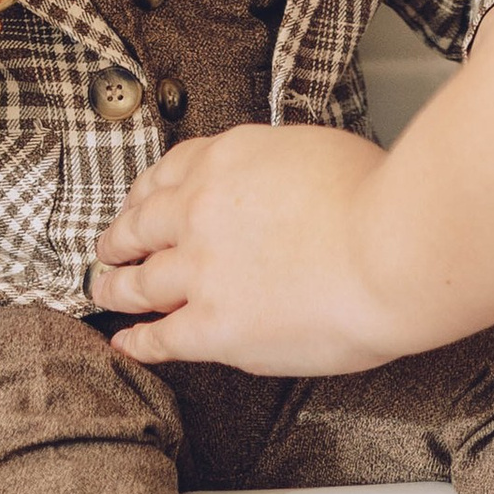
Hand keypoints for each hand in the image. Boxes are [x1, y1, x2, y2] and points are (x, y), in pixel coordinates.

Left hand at [90, 124, 393, 374]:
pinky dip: (138, 340)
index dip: (148, 192)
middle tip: (108, 247)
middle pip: (140, 223)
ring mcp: (201, 269)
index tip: (142, 200)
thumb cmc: (380, 200)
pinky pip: (161, 335)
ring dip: (114, 286)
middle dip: (120, 237)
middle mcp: (201, 209)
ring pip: (138, 279)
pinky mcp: (213, 324)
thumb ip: (280, 168)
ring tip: (103, 291)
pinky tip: (127, 343)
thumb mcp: (316, 150)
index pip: (170, 171)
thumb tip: (279, 181)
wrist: (390, 249)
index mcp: (227, 159)